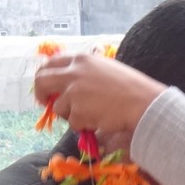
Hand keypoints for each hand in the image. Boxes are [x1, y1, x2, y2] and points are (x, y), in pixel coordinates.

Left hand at [33, 52, 166, 138]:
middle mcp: (73, 72)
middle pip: (42, 80)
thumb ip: (86, 72)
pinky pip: (72, 122)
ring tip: (93, 114)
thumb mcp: (106, 69)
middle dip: (41, 94)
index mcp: (81, 59)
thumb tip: (69, 83)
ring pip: (59, 107)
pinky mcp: (77, 110)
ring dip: (71, 115)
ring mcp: (73, 91)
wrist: (143, 103)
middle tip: (47, 104)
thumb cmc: (131, 87)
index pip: (51, 63)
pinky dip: (83, 125)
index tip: (48, 88)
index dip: (46, 76)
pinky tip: (100, 120)